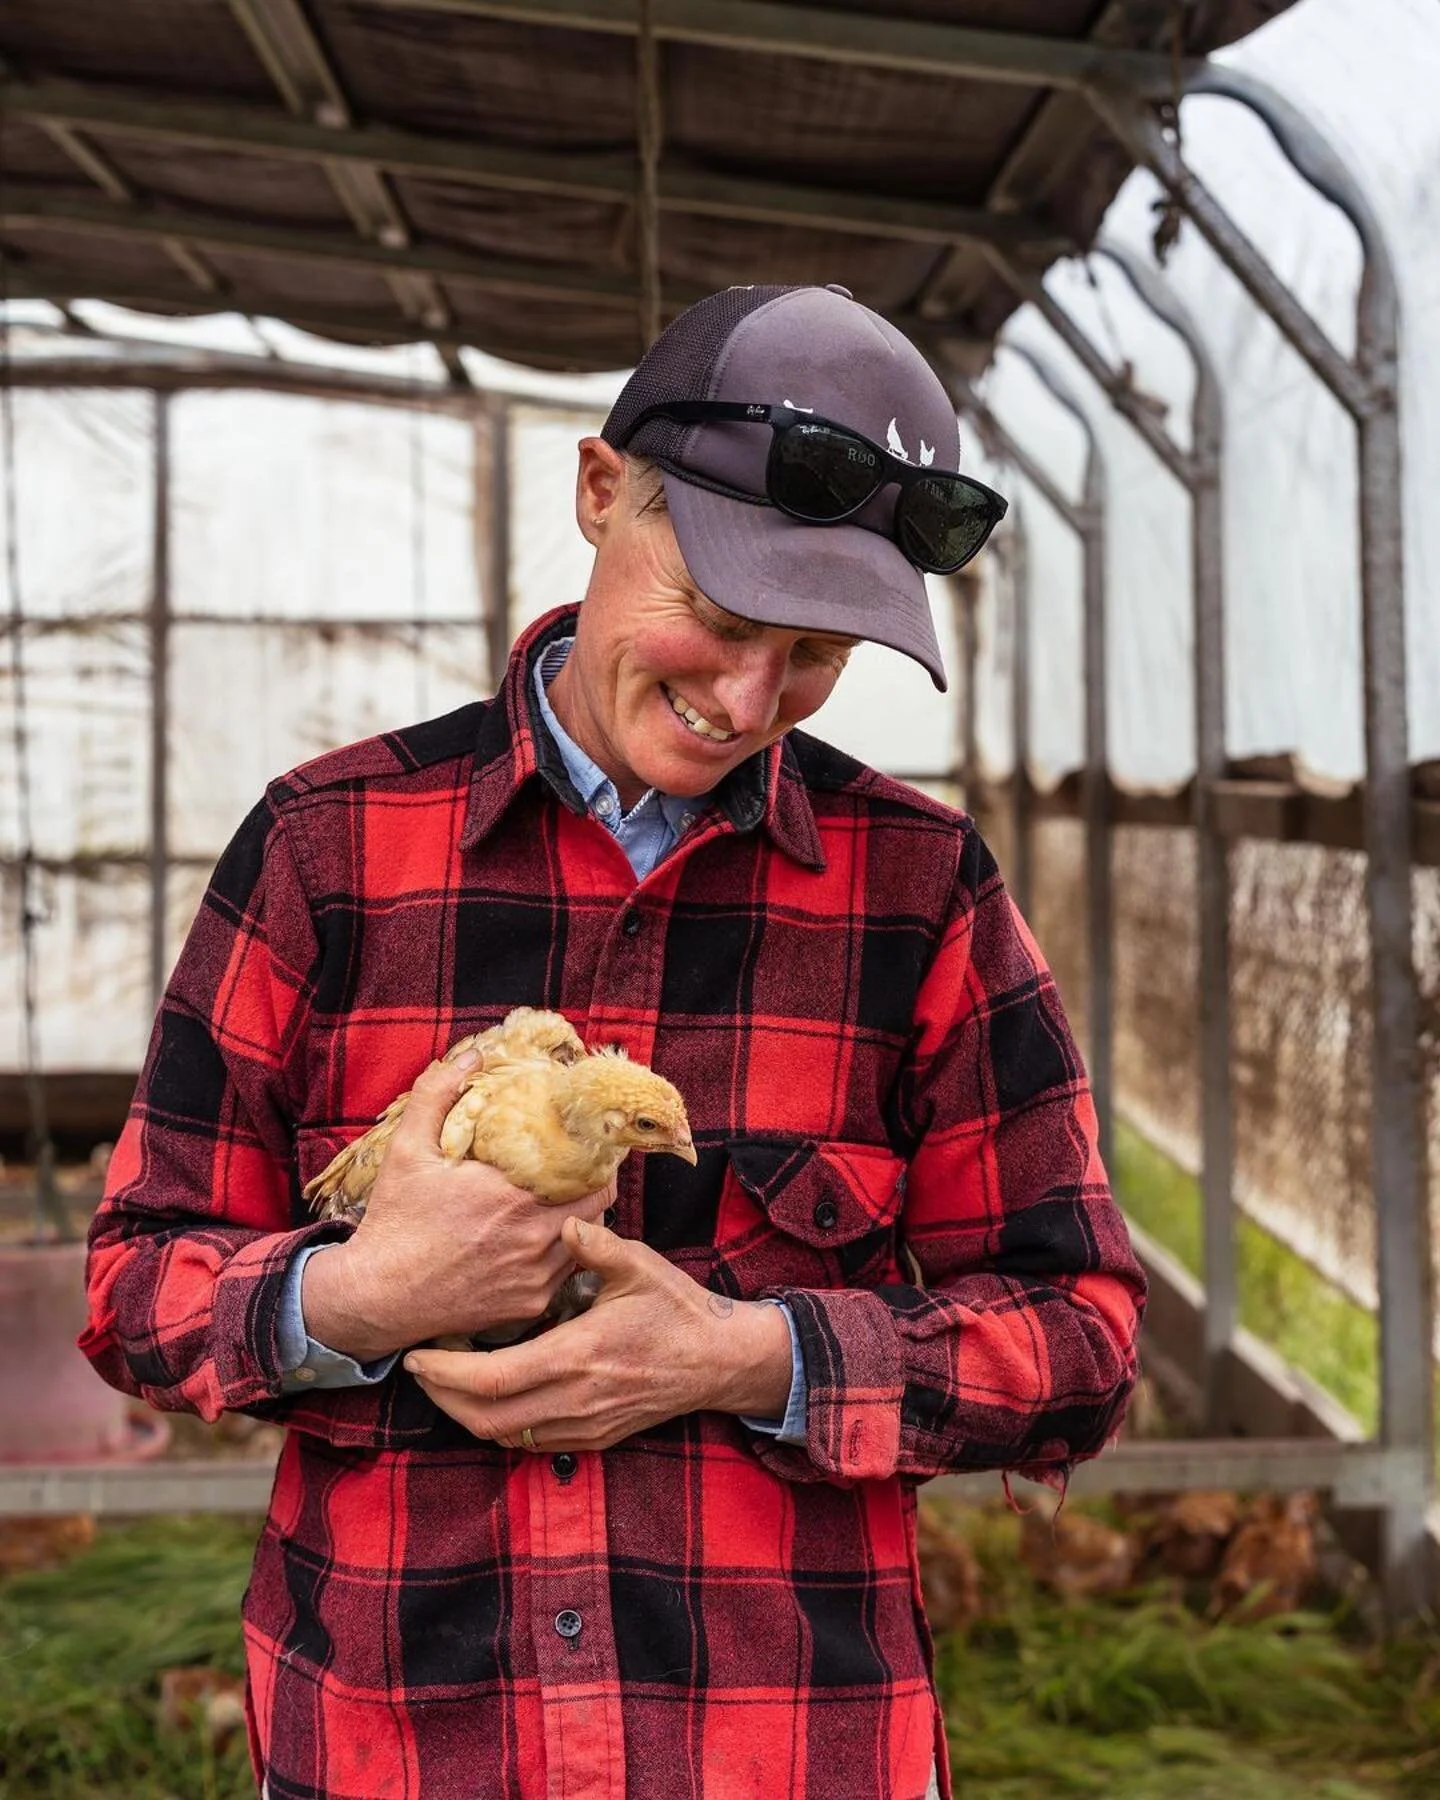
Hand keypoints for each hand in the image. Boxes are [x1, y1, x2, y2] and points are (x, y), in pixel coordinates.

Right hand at [301, 1055, 613, 1361]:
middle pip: (600, 1205)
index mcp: (512, 1196)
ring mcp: (535, 1276)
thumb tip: (472, 1055)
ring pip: (586, 1241)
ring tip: (562, 1203)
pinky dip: (561, 1256)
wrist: (377, 1296)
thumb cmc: (394, 1221)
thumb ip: (437, 1094)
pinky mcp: (528, 1305)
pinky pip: (564, 1274)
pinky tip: (538, 1242)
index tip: (590, 1144)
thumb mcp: (407, 1150)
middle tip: (580, 1171)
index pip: (591, 1172)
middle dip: (595, 1184)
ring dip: (580, 1221)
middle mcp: (533, 1238)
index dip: (596, 1156)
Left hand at [402, 1215, 793, 1452]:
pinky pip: (530, 1442)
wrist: (718, 1361)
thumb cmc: (675, 1308)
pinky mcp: (593, 1438)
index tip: (417, 1355)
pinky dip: (498, 1425)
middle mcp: (575, 1399)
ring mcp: (584, 1425)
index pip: (491, 1379)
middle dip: (441, 1399)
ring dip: (465, 1415)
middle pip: (484, 1418)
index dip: (444, 1373)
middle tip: (418, 1370)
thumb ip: (596, 1246)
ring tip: (444, 1383)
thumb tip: (563, 1221)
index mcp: (578, 1355)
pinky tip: (489, 1397)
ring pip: (503, 1436)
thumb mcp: (638, 1266)